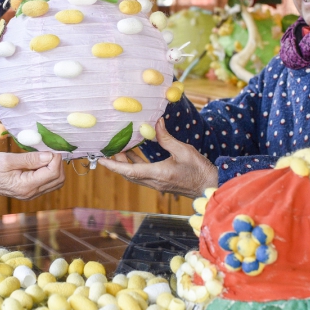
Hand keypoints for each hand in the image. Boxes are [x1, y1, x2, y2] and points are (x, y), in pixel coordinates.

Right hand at [0, 151, 64, 199]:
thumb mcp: (8, 160)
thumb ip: (30, 159)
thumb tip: (49, 156)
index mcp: (26, 186)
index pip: (52, 173)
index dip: (55, 159)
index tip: (49, 148)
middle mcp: (32, 193)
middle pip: (58, 180)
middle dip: (58, 163)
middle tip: (49, 151)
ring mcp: (32, 194)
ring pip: (56, 183)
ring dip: (56, 168)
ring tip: (45, 156)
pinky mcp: (32, 192)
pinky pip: (49, 184)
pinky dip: (51, 172)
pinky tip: (42, 162)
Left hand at [97, 118, 217, 197]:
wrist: (209, 186)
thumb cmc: (199, 169)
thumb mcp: (183, 150)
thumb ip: (166, 138)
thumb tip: (155, 122)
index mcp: (158, 174)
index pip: (130, 171)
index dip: (114, 165)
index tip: (101, 160)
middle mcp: (154, 181)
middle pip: (129, 174)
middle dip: (116, 162)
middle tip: (109, 148)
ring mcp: (157, 184)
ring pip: (134, 175)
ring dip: (125, 164)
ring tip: (119, 148)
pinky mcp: (160, 183)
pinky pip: (142, 175)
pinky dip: (135, 165)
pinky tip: (134, 155)